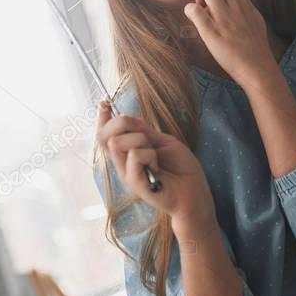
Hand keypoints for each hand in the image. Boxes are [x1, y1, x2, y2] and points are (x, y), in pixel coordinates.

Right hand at [95, 101, 214, 227]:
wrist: (193, 191)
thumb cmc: (181, 167)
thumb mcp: (161, 141)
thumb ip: (142, 132)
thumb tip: (124, 118)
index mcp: (128, 151)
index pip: (105, 134)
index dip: (102, 118)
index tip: (104, 103)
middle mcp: (122, 162)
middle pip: (106, 134)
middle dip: (124, 123)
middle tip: (146, 134)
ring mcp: (126, 173)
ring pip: (117, 142)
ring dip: (141, 140)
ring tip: (155, 155)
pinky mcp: (133, 182)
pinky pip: (135, 155)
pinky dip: (150, 155)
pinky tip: (158, 168)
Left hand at [183, 0, 277, 87]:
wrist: (258, 68)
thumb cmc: (256, 45)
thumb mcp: (255, 18)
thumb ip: (244, 4)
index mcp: (244, 2)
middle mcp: (234, 6)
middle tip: (204, 1)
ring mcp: (223, 19)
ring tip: (200, 10)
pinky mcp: (211, 33)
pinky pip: (193, 10)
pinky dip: (189, 11)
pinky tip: (195, 20)